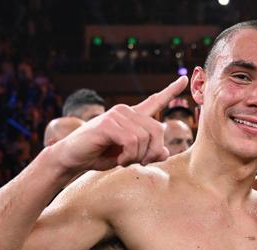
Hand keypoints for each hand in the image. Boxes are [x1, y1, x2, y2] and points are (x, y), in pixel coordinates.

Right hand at [54, 77, 188, 172]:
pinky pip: (132, 141)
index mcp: (133, 117)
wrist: (72, 158)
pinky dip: (129, 155)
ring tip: (124, 161)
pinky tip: (118, 160)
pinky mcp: (108, 123)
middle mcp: (126, 111)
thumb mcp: (130, 156)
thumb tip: (165, 152)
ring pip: (145, 138)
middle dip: (153, 152)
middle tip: (140, 162)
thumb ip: (148, 153)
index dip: (171, 91)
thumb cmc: (100, 155)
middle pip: (158, 130)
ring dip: (137, 156)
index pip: (155, 100)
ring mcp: (117, 115)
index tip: (184, 80)